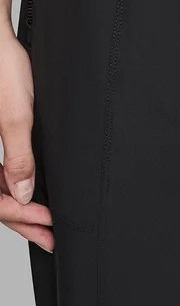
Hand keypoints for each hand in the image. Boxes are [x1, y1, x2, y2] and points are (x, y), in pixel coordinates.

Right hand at [0, 28, 53, 251]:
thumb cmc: (2, 67)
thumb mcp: (16, 114)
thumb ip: (18, 157)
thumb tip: (25, 194)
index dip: (20, 216)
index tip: (47, 224)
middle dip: (21, 219)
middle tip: (48, 238)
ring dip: (18, 205)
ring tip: (44, 223)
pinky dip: (13, 185)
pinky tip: (32, 194)